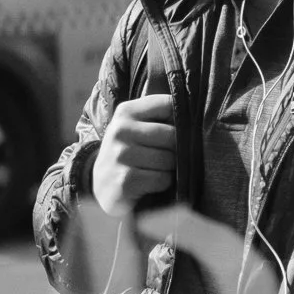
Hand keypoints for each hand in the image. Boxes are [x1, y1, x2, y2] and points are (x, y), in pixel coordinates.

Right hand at [90, 90, 177, 214]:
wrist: (100, 189)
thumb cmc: (127, 155)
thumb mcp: (135, 129)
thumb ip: (159, 117)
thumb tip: (193, 114)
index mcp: (126, 112)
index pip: (168, 104)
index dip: (181, 119)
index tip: (178, 130)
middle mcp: (121, 130)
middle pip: (172, 135)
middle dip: (175, 150)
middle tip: (163, 157)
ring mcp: (121, 155)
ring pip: (169, 159)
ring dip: (168, 169)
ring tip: (153, 170)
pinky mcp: (125, 180)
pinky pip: (162, 179)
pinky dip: (161, 184)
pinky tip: (148, 184)